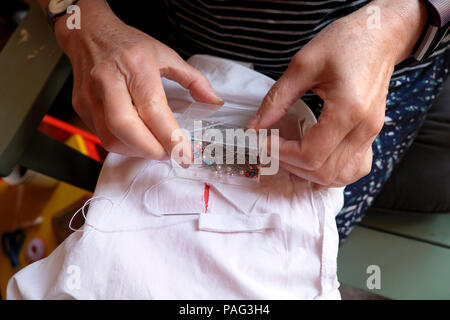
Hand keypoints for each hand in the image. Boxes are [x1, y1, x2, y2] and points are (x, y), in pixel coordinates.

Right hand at [54, 0, 222, 159]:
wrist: (89, 34)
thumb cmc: (129, 45)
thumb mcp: (167, 55)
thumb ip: (194, 80)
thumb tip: (215, 102)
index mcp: (136, 65)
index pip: (153, 109)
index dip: (170, 137)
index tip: (185, 154)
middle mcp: (109, 80)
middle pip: (126, 128)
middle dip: (151, 149)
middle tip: (169, 154)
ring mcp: (91, 95)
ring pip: (111, 138)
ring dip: (137, 151)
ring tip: (155, 147)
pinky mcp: (81, 107)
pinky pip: (103, 137)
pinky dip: (124, 145)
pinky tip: (138, 140)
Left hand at [248, 0, 426, 187]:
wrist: (380, 36)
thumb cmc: (345, 42)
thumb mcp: (303, 64)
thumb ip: (277, 99)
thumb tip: (255, 126)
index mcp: (348, 110)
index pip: (310, 154)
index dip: (280, 153)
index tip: (262, 141)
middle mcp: (363, 129)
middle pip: (323, 171)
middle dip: (290, 164)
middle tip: (270, 147)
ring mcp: (371, 134)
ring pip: (340, 176)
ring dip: (309, 173)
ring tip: (288, 154)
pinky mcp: (371, 134)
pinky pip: (354, 169)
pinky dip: (331, 173)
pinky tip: (314, 160)